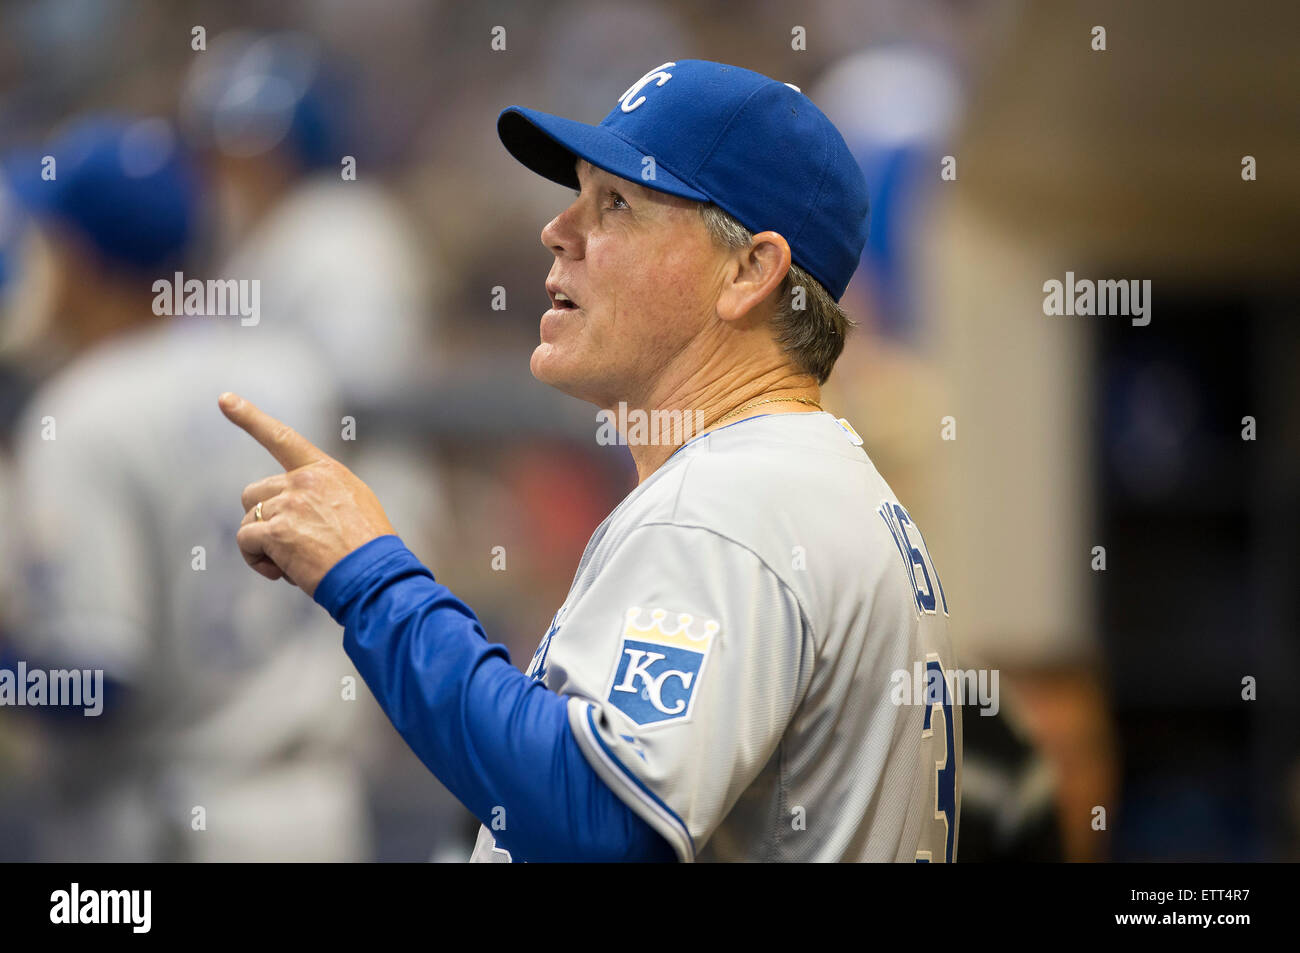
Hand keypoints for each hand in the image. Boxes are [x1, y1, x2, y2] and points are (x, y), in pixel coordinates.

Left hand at [219, 392, 396, 596]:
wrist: (374, 574)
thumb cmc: (368, 550)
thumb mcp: (355, 506)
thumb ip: (321, 495)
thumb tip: (288, 510)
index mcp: (325, 471)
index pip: (282, 437)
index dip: (250, 417)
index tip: (225, 399)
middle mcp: (304, 480)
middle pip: (254, 493)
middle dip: (263, 520)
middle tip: (287, 546)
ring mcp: (289, 504)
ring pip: (249, 519)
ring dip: (262, 544)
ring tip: (292, 564)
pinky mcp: (277, 531)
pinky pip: (246, 541)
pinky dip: (256, 560)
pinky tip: (283, 572)